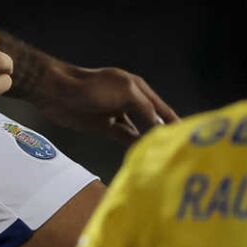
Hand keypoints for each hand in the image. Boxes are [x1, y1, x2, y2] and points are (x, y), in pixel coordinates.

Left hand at [37, 63, 177, 145]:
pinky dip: (133, 146)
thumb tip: (161, 128)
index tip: (189, 137)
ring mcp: (118, 115)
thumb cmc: (92, 87)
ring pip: (139, 131)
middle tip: (179, 152)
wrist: (57, 92)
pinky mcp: (105, 128)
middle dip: (163, 133)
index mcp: (138, 89)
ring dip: (148, 142)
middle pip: (152, 120)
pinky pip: (124, 138)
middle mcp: (131, 102)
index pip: (162, 108)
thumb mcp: (125, 93)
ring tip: (163, 158)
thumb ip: (145, 109)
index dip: (174, 121)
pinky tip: (143, 155)